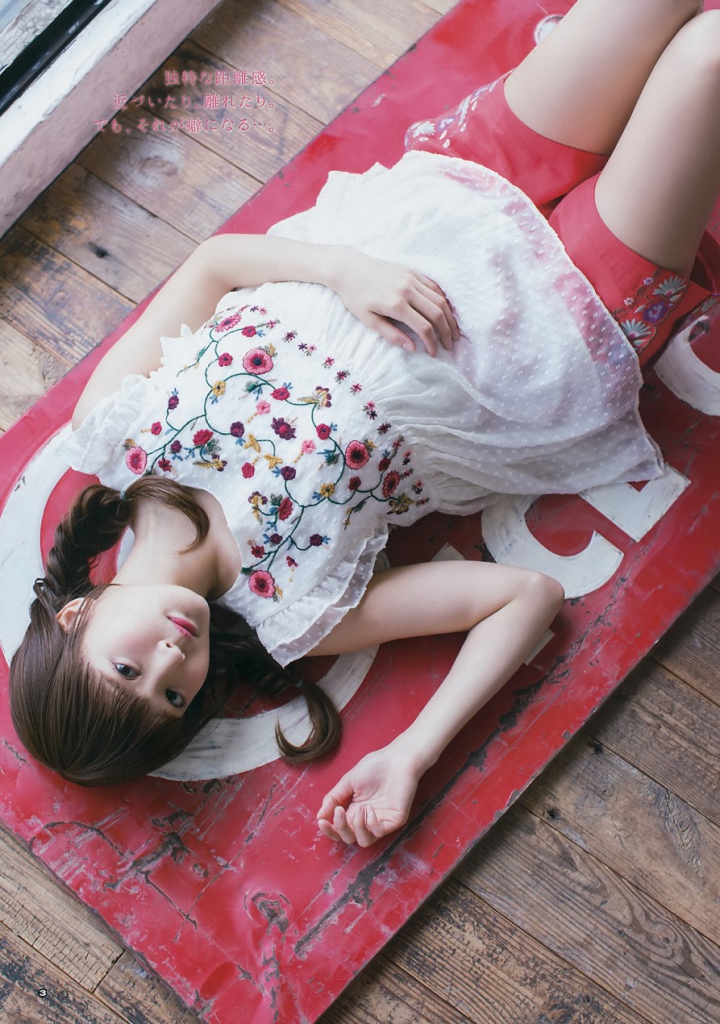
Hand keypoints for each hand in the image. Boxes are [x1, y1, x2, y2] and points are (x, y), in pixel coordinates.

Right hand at [317, 743, 423, 846]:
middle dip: (340, 828)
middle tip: (339, 811)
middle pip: (349, 838)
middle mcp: (366, 819)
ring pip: (364, 841)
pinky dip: (371, 824)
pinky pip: (379, 832)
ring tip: (360, 808)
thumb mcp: (348, 781)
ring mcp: (380, 821)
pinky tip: (370, 808)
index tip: (321, 821)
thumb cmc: (374, 767)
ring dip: (357, 827)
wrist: (397, 759)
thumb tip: (319, 816)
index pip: (339, 829)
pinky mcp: (394, 820)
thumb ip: (333, 798)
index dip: (329, 830)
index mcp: (354, 811)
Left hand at [331, 249, 458, 356]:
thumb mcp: (368, 320)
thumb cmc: (355, 296)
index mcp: (395, 305)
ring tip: (453, 331)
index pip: (423, 327)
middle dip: (446, 332)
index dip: (432, 343)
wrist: (349, 268)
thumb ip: (391, 335)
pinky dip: (443, 300)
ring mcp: (411, 278)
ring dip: (449, 317)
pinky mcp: (412, 271)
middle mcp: (407, 290)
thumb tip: (412, 348)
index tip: (434, 353)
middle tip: (450, 345)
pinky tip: (446, 312)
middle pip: (437, 313)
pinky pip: (434, 286)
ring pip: (439, 299)